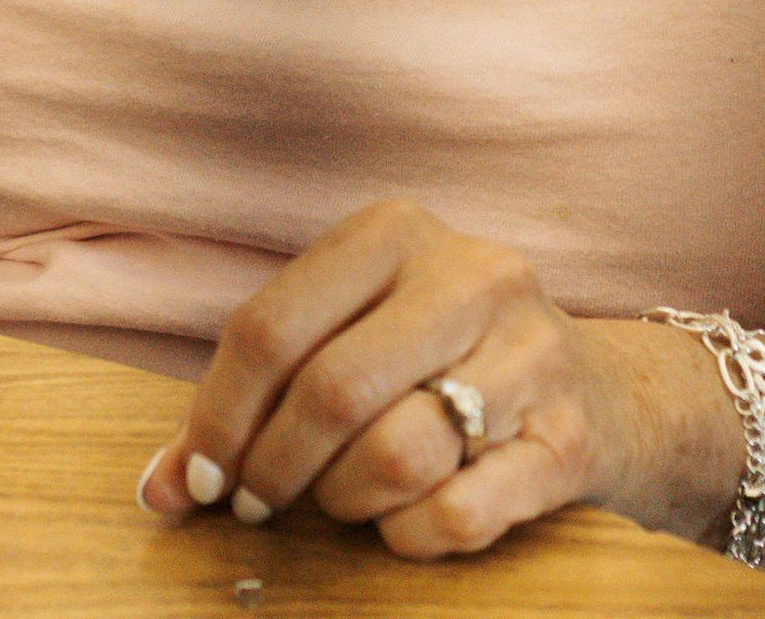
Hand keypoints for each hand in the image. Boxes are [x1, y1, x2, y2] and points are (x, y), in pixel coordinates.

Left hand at [137, 201, 638, 561]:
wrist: (604, 391)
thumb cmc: (443, 359)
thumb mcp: (356, 335)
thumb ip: (258, 396)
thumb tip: (159, 490)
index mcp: (395, 230)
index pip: (271, 326)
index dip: (218, 417)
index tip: (201, 480)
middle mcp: (469, 273)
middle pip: (331, 390)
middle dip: (276, 469)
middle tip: (261, 504)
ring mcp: (529, 352)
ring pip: (397, 451)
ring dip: (348, 500)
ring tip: (344, 499)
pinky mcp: (569, 437)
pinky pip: (458, 510)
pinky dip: (410, 534)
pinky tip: (405, 522)